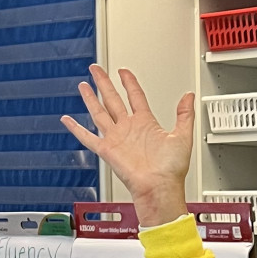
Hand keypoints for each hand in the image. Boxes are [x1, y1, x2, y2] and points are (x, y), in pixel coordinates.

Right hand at [61, 65, 195, 227]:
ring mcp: (116, 138)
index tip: (123, 71)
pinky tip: (67, 120)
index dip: (129, 82)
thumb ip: (185, 114)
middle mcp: (129, 129)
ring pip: (99, 112)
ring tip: (83, 85)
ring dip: (90, 99)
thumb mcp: (183, 137)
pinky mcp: (107, 150)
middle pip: (112, 99)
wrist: (159, 187)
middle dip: (104, 83)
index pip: (135, 96)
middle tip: (96, 69)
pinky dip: (76, 129)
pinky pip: (88, 137)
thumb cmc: (171, 170)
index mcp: (146, 124)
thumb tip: (189, 96)